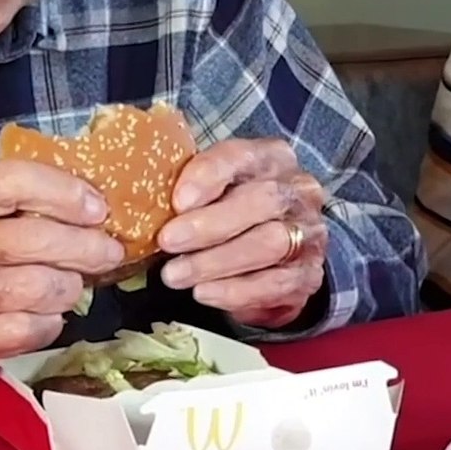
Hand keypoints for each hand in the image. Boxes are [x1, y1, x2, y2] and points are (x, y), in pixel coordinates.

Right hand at [0, 161, 123, 409]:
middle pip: (30, 239)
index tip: (96, 205)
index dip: (65, 191)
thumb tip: (72, 197)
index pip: (10, 181)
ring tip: (74, 284)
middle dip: (85, 245)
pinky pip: (20, 332)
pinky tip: (46, 316)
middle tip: (107, 250)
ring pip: (33, 289)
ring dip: (69, 287)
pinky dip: (47, 324)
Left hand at [156, 138, 328, 328]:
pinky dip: (236, 291)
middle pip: (262, 201)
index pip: (243, 157)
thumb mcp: (215, 188)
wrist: (278, 256)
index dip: (209, 176)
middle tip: (168, 242)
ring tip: (175, 275)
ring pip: (269, 243)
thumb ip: (190, 187)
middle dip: (209, 224)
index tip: (177, 201)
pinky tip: (204, 293)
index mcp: (272, 158)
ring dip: (216, 262)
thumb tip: (141, 199)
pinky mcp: (309, 273)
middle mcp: (299, 191)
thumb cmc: (234, 213)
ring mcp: (309, 233)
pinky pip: (276, 283)